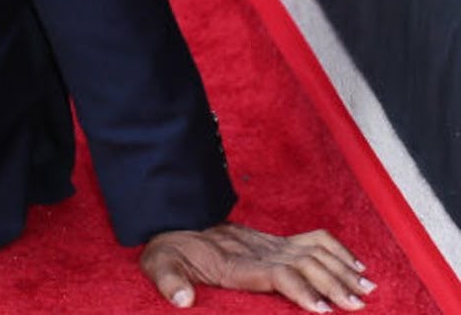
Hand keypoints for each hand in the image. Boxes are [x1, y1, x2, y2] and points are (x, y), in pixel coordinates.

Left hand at [141, 223, 373, 310]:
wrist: (174, 219)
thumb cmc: (170, 248)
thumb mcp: (159, 263)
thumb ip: (169, 280)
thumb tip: (181, 299)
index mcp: (238, 263)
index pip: (278, 273)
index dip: (302, 289)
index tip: (324, 309)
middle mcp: (260, 251)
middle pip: (306, 263)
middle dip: (334, 284)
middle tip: (357, 306)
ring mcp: (271, 244)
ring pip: (316, 251)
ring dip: (342, 269)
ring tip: (367, 290)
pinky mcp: (276, 241)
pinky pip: (314, 240)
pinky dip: (339, 251)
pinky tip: (357, 267)